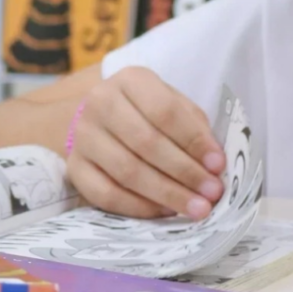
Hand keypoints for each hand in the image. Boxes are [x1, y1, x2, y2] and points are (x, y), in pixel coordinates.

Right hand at [66, 66, 225, 220]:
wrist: (103, 118)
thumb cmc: (148, 111)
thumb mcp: (173, 103)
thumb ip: (194, 126)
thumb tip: (214, 162)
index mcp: (130, 80)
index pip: (165, 110)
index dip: (194, 140)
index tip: (218, 165)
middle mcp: (100, 102)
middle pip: (146, 142)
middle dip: (184, 172)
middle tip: (211, 193)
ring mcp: (83, 135)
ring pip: (127, 171)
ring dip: (167, 193)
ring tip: (196, 208)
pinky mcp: (74, 167)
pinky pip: (106, 194)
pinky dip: (139, 207)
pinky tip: (164, 211)